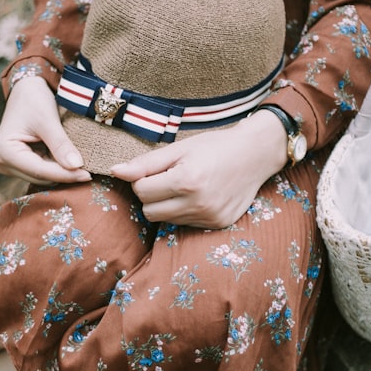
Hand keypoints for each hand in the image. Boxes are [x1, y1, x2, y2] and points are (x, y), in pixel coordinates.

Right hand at [0, 77, 91, 184]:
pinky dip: (56, 168)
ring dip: (61, 172)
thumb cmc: (33, 99)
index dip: (65, 175)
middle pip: (39, 177)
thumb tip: (76, 166)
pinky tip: (70, 163)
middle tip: (88, 172)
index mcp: (4, 151)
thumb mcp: (48, 120)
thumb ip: (61, 144)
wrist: (27, 90)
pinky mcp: (19, 164)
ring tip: (82, 168)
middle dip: (63, 175)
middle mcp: (3, 162)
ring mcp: (10, 164)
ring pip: (42, 177)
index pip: (39, 170)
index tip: (87, 175)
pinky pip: (42, 171)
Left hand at [109, 110, 289, 228]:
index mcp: (186, 181)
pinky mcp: (217, 224)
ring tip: (185, 186)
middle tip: (169, 179)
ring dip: (167, 205)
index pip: (141, 191)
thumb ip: (145, 163)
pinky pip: (184, 224)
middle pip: (149, 211)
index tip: (159, 169)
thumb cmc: (215, 146)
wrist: (255, 154)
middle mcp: (198, 203)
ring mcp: (209, 217)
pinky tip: (199, 196)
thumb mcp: (179, 148)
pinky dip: (184, 211)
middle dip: (152, 195)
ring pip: (165, 220)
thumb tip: (115, 172)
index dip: (144, 179)